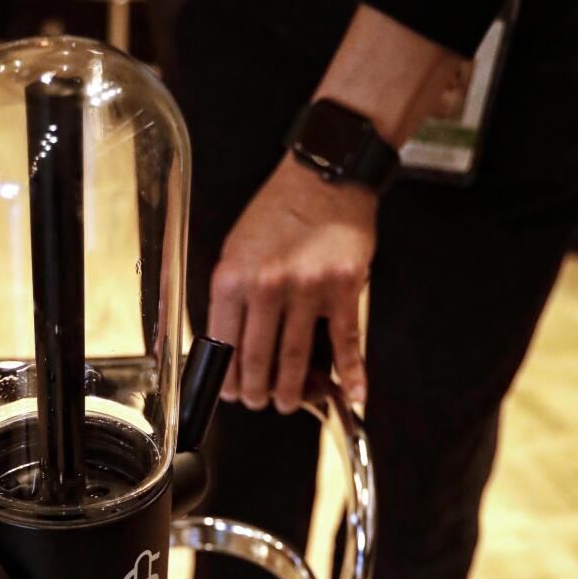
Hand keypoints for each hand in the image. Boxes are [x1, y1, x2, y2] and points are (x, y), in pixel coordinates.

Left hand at [209, 154, 376, 412]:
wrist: (325, 175)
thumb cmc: (280, 212)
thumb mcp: (237, 250)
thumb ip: (232, 298)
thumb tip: (229, 346)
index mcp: (233, 279)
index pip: (223, 347)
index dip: (227, 380)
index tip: (231, 393)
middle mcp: (267, 286)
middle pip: (258, 361)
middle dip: (257, 392)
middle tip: (260, 402)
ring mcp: (307, 289)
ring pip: (295, 359)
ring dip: (293, 390)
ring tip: (290, 403)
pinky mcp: (343, 289)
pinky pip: (345, 342)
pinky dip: (352, 373)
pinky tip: (353, 394)